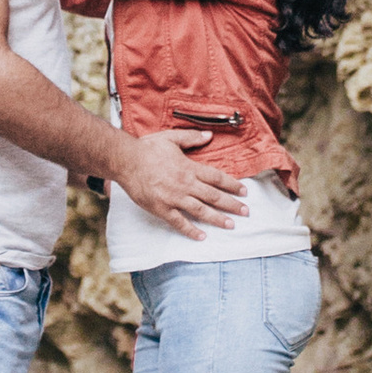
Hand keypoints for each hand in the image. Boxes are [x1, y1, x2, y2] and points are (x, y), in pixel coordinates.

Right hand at [116, 131, 250, 236]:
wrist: (125, 161)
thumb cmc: (147, 148)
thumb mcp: (171, 138)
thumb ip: (191, 138)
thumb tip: (209, 136)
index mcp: (189, 167)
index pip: (216, 178)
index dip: (232, 185)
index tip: (244, 191)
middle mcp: (185, 184)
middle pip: (214, 196)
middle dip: (232, 205)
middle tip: (246, 212)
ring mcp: (174, 198)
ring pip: (201, 211)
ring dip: (218, 219)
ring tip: (231, 225)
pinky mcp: (161, 209)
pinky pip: (179, 222)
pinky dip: (191, 231)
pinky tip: (202, 237)